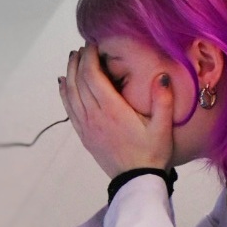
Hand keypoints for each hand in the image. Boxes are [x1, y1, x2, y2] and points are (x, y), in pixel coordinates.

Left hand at [58, 43, 175, 179]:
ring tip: (73, 58)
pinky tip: (63, 82)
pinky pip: (69, 109)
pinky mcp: (84, 135)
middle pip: (79, 82)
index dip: (90, 58)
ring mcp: (87, 127)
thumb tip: (162, 75)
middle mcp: (95, 117)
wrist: (136, 182)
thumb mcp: (164, 128)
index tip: (93, 44)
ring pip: (71, 94)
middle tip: (84, 47)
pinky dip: (64, 93)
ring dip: (70, 73)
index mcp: (113, 111)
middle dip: (79, 61)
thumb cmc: (152, 154)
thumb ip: (163, 100)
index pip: (93, 77)